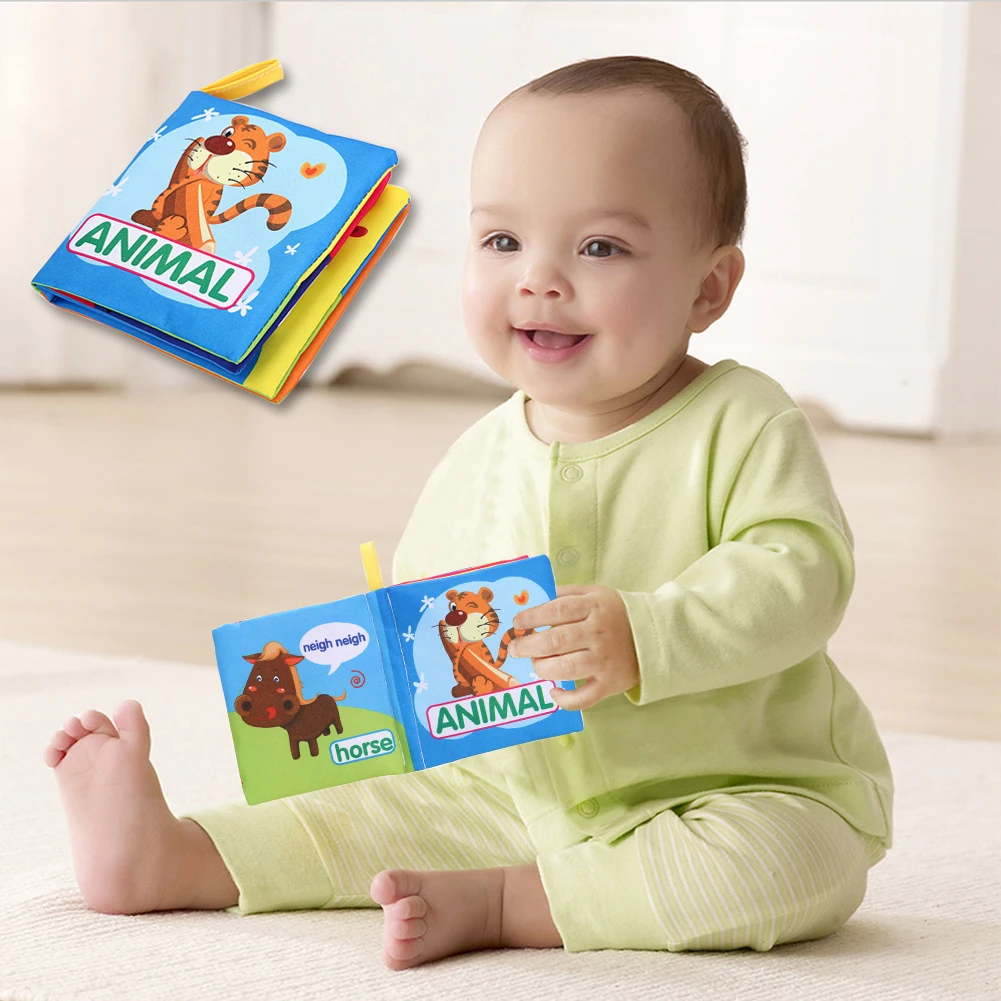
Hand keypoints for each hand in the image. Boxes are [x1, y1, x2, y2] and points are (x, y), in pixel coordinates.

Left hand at [510, 584, 639, 710]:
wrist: (654, 636)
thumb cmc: (615, 613)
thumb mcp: (595, 594)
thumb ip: (566, 594)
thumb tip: (533, 598)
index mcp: (594, 607)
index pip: (558, 610)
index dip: (533, 616)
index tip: (517, 622)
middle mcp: (598, 634)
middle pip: (557, 640)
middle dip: (529, 645)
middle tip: (515, 648)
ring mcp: (604, 661)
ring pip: (566, 668)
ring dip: (543, 668)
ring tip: (535, 665)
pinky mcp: (609, 684)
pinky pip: (583, 698)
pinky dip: (565, 699)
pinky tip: (552, 691)